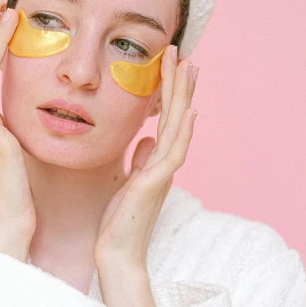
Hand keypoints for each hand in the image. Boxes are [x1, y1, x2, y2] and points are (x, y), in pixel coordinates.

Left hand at [94, 49, 198, 268]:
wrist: (116, 254)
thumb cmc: (119, 222)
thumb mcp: (127, 183)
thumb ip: (139, 160)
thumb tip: (144, 139)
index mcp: (155, 161)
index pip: (165, 118)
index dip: (169, 91)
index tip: (171, 64)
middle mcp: (163, 163)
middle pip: (176, 115)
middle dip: (179, 83)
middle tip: (184, 53)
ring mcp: (162, 173)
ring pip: (178, 127)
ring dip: (184, 96)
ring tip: (189, 67)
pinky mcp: (155, 185)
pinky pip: (172, 153)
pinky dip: (181, 131)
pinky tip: (188, 111)